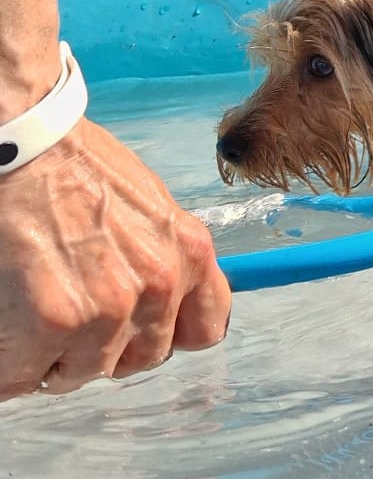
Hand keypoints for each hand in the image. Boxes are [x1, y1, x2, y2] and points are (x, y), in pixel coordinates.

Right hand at [0, 118, 231, 399]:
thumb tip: (156, 298)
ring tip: (32, 306)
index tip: (139, 330)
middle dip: (104, 346)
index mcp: (189, 253)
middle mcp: (160, 284)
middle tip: (69, 310)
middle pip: (139, 359)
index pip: (205, 330)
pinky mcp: (55, 321)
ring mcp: (110, 307)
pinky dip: (13, 363)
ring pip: (82, 372)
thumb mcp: (150, 205)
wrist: (22, 146)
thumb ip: (162, 253)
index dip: (165, 336)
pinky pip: (30, 375)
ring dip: (55, 355)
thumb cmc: (74, 168)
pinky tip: (8, 320)